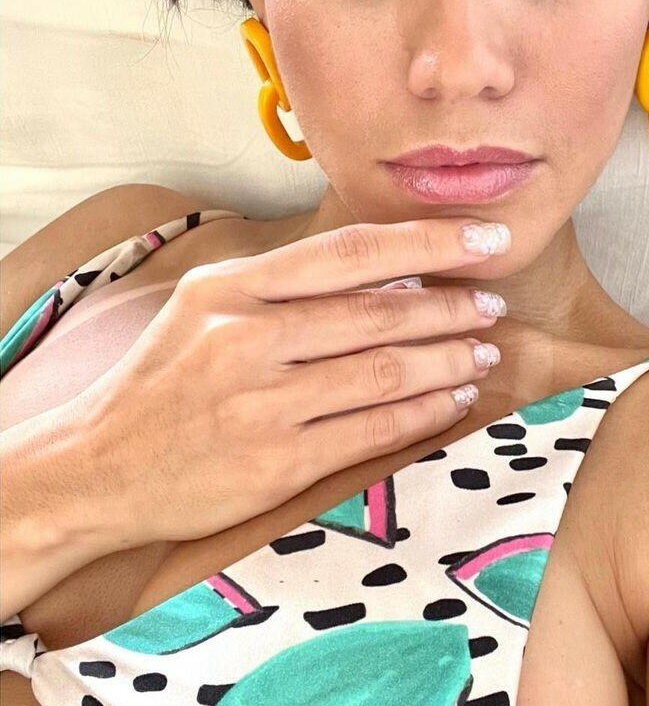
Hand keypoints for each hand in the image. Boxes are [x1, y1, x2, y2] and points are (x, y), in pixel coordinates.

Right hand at [81, 217, 510, 547]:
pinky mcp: (277, 463)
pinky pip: (373, 430)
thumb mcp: (205, 309)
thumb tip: (389, 276)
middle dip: (451, 307)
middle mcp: (247, 338)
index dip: (430, 242)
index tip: (484, 237)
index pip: (352, 252)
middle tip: (492, 304)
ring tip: (482, 352)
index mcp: (232, 289)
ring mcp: (263, 403)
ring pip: (384, 372)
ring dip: (448, 360)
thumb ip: (285, 288)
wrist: (98, 467)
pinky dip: (424, 412)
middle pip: (378, 314)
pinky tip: (453, 399)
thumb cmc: (164, 383)